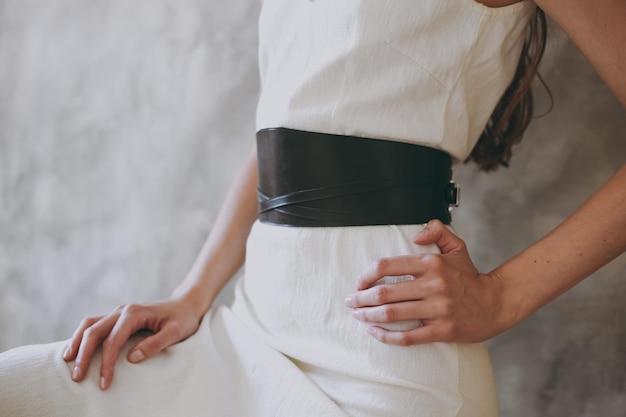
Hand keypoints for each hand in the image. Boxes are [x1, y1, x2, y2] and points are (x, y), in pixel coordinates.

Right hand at [62, 297, 202, 390]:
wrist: (186, 304)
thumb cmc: (183, 319)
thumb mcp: (176, 332)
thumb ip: (155, 344)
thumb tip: (132, 358)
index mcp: (134, 314)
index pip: (113, 340)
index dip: (106, 362)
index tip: (104, 382)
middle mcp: (122, 310)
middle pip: (94, 331)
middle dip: (84, 355)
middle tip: (77, 377)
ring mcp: (118, 312)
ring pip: (89, 324)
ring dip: (77, 342)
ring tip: (68, 362)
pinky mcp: (118, 316)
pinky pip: (94, 324)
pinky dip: (82, 336)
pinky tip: (77, 350)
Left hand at [345, 220, 508, 345]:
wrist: (495, 303)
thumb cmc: (469, 276)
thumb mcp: (456, 246)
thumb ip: (436, 230)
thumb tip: (415, 234)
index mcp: (431, 263)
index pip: (387, 266)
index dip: (366, 275)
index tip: (359, 283)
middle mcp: (433, 285)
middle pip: (385, 292)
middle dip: (361, 298)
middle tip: (350, 301)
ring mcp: (438, 309)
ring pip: (392, 313)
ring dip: (368, 316)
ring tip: (358, 315)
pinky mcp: (442, 330)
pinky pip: (408, 336)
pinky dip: (387, 336)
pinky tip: (374, 332)